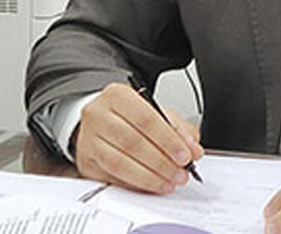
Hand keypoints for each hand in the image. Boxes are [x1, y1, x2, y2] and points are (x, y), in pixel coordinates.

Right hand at [73, 82, 204, 193]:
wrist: (100, 122)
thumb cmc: (129, 116)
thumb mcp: (155, 113)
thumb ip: (178, 129)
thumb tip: (193, 150)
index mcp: (117, 95)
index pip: (146, 118)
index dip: (168, 140)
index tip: (185, 155)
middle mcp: (98, 114)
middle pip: (132, 142)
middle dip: (162, 162)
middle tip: (180, 172)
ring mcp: (88, 139)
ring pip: (120, 163)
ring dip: (150, 177)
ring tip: (169, 181)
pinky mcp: (86, 162)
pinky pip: (113, 177)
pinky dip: (136, 184)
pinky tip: (152, 185)